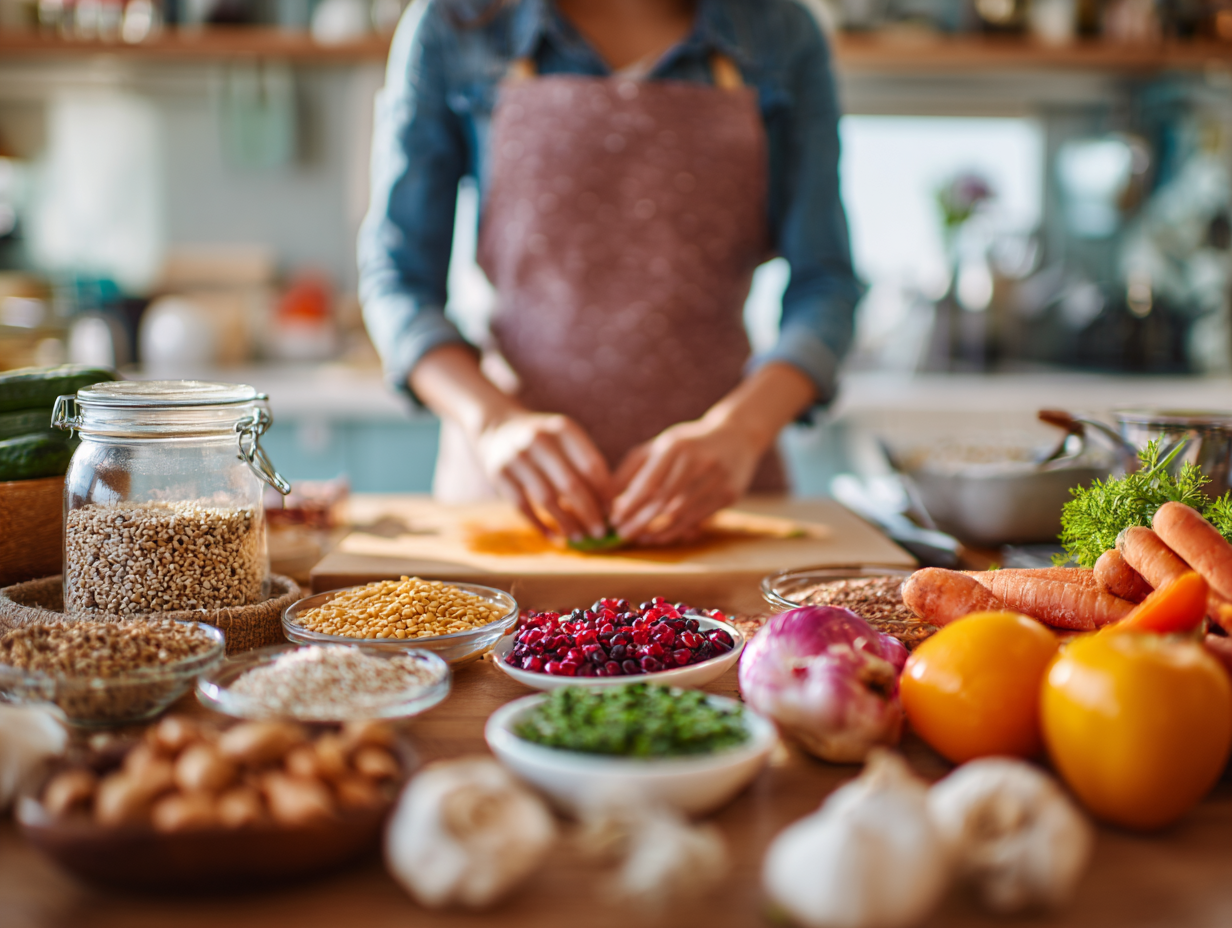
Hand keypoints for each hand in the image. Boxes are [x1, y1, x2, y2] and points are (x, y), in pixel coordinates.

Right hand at [475, 411, 612, 541]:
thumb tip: (609, 509)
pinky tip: (554, 537)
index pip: (591, 465)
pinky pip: (523, 506)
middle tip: (600, 532)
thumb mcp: (566, 441)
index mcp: (563, 429)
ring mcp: (516, 456)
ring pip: (547, 498)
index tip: (613, 512)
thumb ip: (586, 467)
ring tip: (579, 537)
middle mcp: (539, 439)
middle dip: (589, 513)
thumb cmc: (546, 442)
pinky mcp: (498, 473)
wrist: (499, 428)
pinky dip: (540, 525)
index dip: (604, 493)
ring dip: (566, 523)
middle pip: (571, 484)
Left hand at [610, 417, 763, 545]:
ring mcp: (716, 479)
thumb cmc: (688, 444)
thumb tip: (606, 497)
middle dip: (640, 522)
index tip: (614, 519)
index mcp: (676, 446)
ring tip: (640, 538)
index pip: (649, 482)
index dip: (630, 505)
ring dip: (657, 531)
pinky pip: (698, 520)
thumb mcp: (660, 446)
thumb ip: (632, 469)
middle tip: (622, 535)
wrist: (737, 435)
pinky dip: (677, 531)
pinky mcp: (729, 494)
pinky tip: (661, 536)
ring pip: (681, 514)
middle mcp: (698, 461)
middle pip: (663, 501)